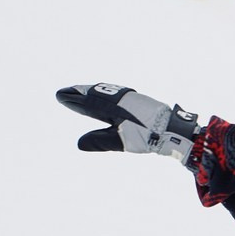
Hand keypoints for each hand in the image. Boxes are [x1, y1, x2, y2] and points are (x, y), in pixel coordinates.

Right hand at [55, 83, 201, 163]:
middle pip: (96, 94)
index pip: (87, 102)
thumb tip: (79, 144)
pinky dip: (107, 94)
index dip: (73, 100)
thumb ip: (100, 141)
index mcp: (111, 106)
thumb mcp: (122, 141)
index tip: (60, 96)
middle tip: (67, 91)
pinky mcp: (141, 101)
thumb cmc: (148, 135)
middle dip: (81, 92)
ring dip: (94, 92)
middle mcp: (119, 99)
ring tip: (85, 92)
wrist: (174, 127)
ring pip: (107, 93)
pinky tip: (110, 98)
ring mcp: (131, 98)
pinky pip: (117, 94)